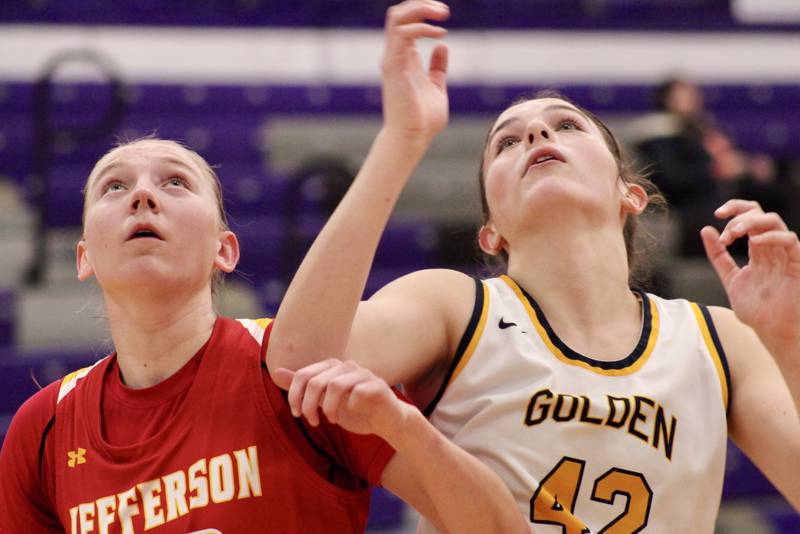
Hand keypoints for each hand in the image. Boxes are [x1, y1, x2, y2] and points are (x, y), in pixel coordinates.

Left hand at [273, 359, 410, 440]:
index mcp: (331, 367)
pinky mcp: (378, 386)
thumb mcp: (323, 400)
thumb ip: (303, 386)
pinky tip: (351, 414)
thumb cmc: (354, 410)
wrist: (386, 421)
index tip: (297, 414)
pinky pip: (359, 391)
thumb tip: (276, 371)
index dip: (295, 396)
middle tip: (312, 421)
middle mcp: (346, 366)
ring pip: (336, 385)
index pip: (303, 375)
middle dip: (309, 405)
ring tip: (330, 419)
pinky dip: (350, 406)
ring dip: (329, 407)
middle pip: (316, 381)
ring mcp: (364, 374)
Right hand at [381, 0, 449, 144]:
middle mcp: (395, 55)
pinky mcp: (394, 66)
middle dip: (420, 4)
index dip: (422, 12)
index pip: (406, 22)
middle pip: (398, 13)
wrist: (412, 138)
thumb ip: (437, 68)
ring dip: (420, 9)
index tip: (444, 16)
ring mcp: (393, 59)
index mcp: (404, 58)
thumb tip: (442, 47)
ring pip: (396, 17)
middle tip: (443, 10)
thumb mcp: (436, 88)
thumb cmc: (423, 121)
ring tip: (442, 14)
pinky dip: (421, 28)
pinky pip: (402, 34)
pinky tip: (438, 35)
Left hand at [701, 199, 799, 345]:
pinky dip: (771, 236)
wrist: (772, 331)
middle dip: (740, 214)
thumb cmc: (756, 309)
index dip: (735, 209)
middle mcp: (772, 248)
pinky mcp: (797, 264)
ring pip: (774, 222)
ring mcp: (785, 255)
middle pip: (761, 213)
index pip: (750, 216)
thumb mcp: (730, 278)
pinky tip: (754, 243)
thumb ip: (718, 256)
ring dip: (751, 222)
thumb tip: (705, 230)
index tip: (717, 214)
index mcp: (758, 249)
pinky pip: (790, 240)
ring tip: (733, 234)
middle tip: (724, 229)